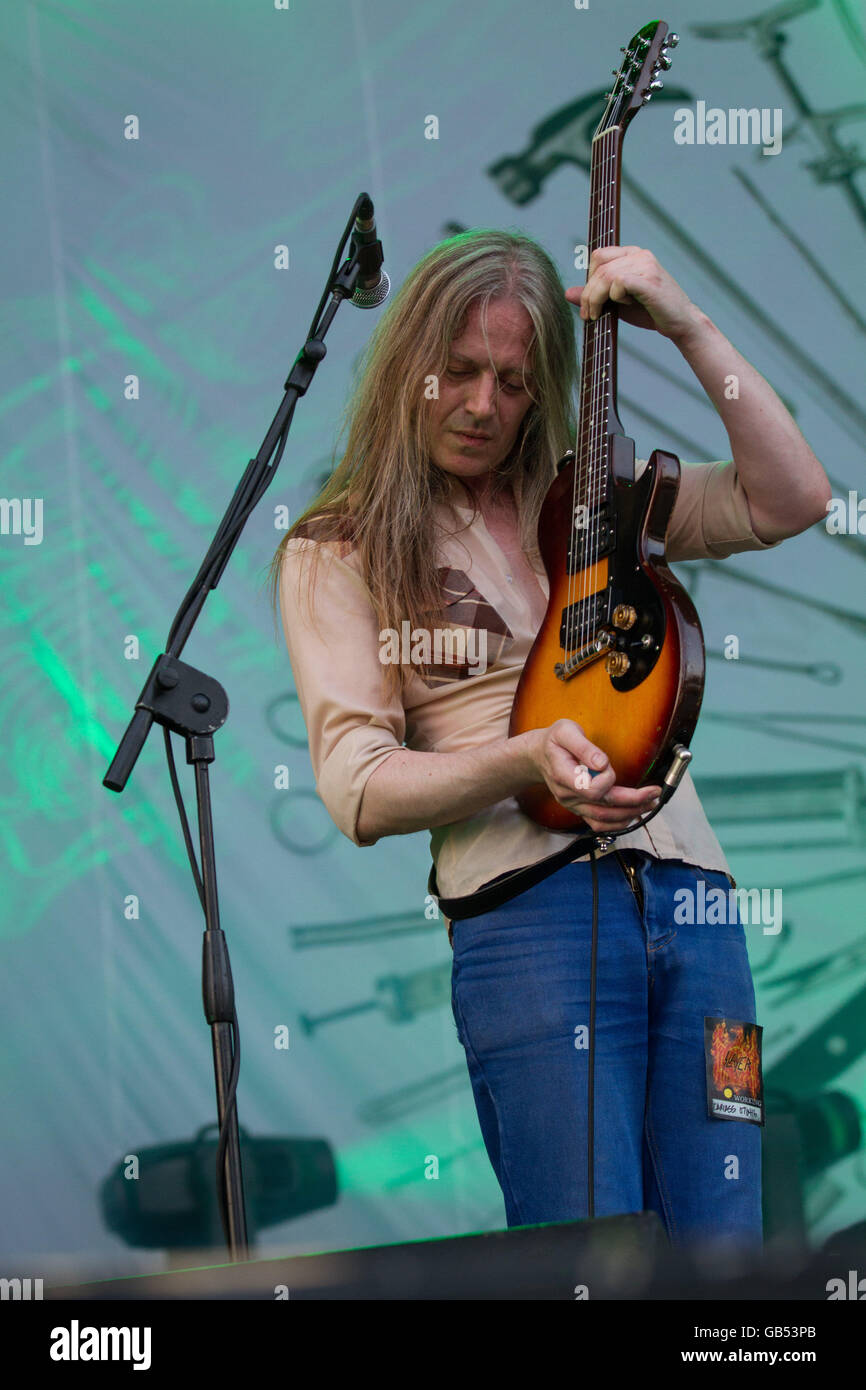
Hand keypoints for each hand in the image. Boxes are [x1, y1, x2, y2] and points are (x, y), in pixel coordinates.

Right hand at [526, 720, 660, 832]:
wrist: (539, 755)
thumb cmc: (555, 741)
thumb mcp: (565, 731)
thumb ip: (583, 746)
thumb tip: (602, 763)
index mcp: (563, 776)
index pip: (590, 789)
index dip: (607, 780)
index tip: (609, 765)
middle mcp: (567, 796)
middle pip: (603, 808)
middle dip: (633, 801)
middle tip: (655, 792)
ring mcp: (573, 805)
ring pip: (604, 820)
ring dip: (630, 814)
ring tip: (650, 803)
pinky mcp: (580, 809)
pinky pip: (599, 824)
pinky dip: (619, 823)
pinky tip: (634, 813)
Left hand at [565, 246, 702, 342]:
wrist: (680, 323)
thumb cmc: (650, 312)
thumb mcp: (616, 303)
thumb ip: (594, 295)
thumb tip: (567, 293)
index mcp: (632, 254)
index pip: (599, 255)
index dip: (588, 279)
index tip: (588, 303)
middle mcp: (640, 254)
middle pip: (599, 265)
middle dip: (588, 292)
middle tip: (589, 315)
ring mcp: (646, 265)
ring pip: (606, 275)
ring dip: (596, 298)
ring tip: (598, 315)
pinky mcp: (650, 280)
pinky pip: (619, 282)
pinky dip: (615, 296)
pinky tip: (623, 305)